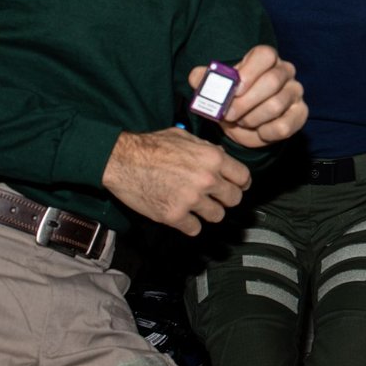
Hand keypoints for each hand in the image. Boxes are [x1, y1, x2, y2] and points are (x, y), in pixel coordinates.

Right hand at [102, 127, 250, 235]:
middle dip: (226, 198)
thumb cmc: (151, 145)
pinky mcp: (174, 216)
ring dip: (209, 212)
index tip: (237, 186)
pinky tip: (183, 215)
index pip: (243, 178)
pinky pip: (195, 229)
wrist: (122, 160)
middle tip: (216, 197)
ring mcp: (191, 200)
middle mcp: (207, 180)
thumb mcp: (185, 137)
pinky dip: (190, 224)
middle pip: (234, 199)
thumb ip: (207, 148)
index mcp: (212, 158)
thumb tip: (222, 156)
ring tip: (197, 206)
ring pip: (217, 216)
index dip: (241, 183)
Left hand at [195, 44, 305, 147]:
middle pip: (271, 82)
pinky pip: (284, 125)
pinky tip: (258, 131)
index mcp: (266, 59)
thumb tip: (197, 76)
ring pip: (276, 105)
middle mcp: (285, 71)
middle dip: (245, 102)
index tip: (233, 90)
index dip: (248, 73)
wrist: (245, 123)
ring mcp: (295, 92)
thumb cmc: (233, 99)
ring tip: (241, 122)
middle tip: (228, 114)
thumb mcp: (216, 89)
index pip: (265, 55)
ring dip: (252, 118)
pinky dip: (266, 132)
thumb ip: (204, 80)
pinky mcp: (300, 114)